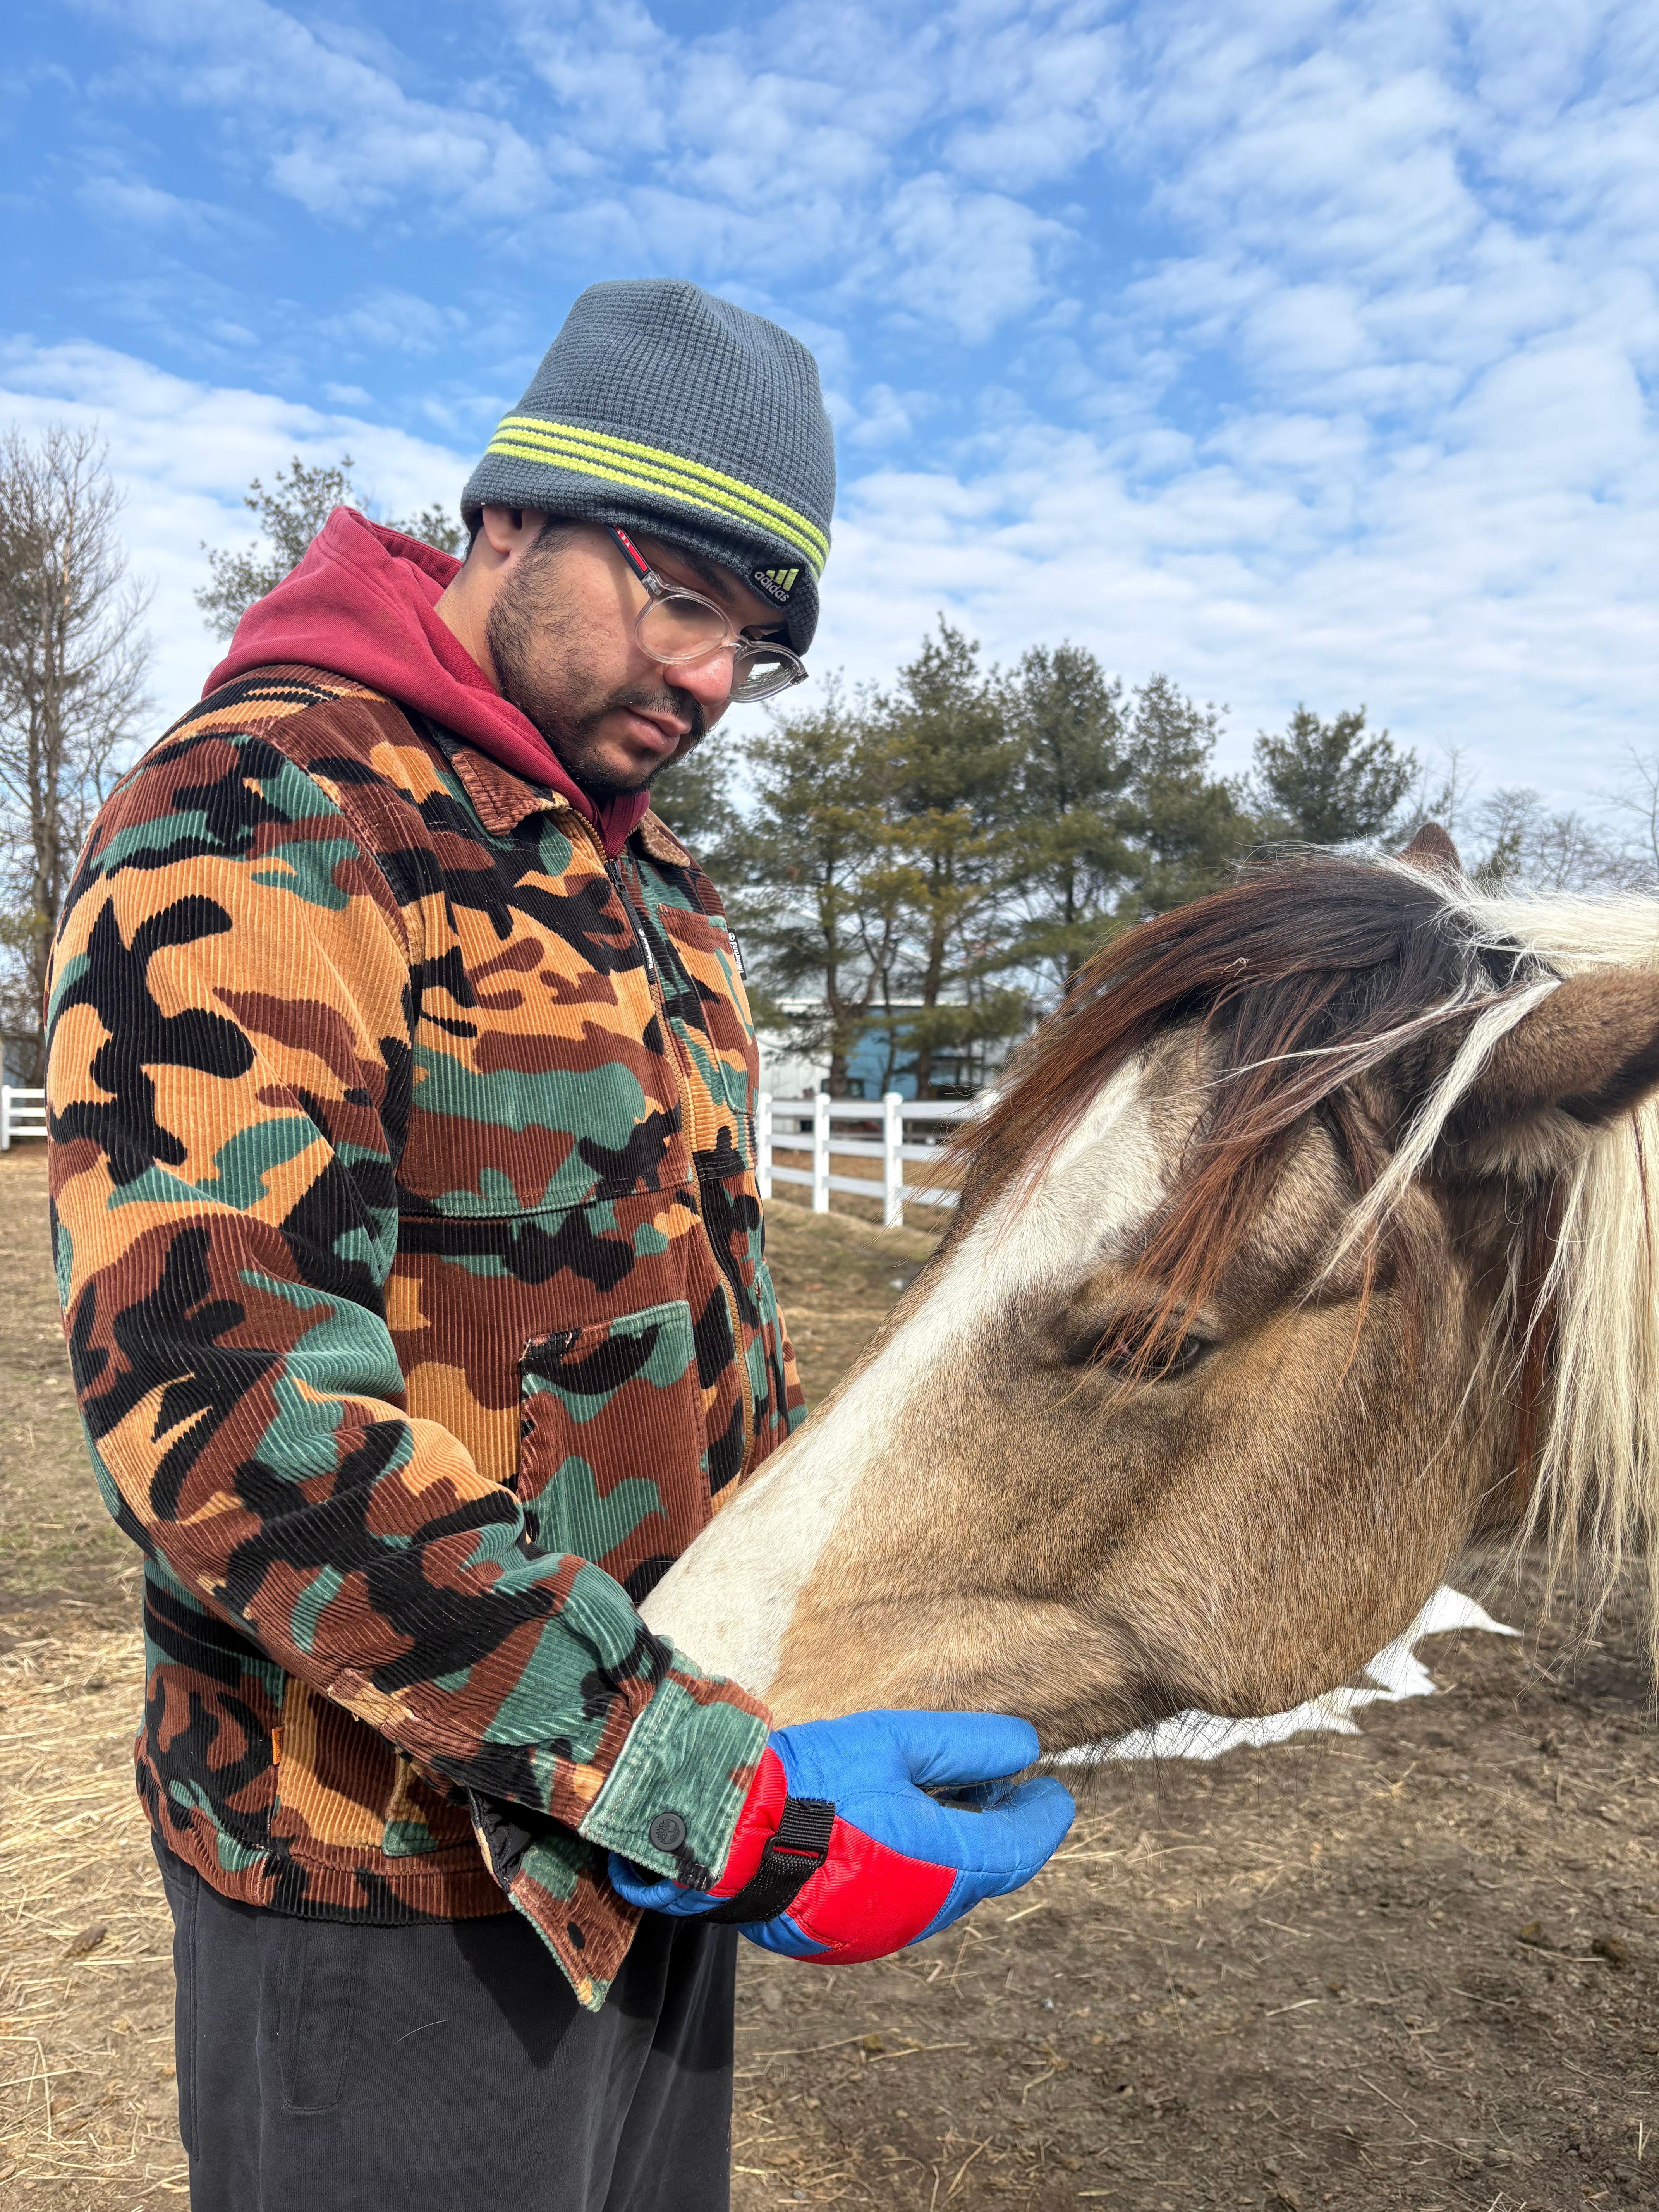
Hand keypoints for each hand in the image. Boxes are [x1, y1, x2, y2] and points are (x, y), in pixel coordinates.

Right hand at [608, 1709, 1073, 1961]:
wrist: (726, 1834)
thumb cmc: (812, 1781)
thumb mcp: (896, 1744)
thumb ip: (968, 1747)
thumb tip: (1027, 1749)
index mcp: (946, 1867)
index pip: (1020, 1847)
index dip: (1043, 1817)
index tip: (1056, 1791)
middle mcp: (924, 1911)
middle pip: (983, 1869)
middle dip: (999, 1826)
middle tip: (1000, 1782)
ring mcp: (883, 1931)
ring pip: (941, 1887)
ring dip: (955, 1845)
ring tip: (949, 1794)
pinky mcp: (847, 1936)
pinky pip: (901, 1899)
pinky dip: (915, 1864)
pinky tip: (895, 1827)